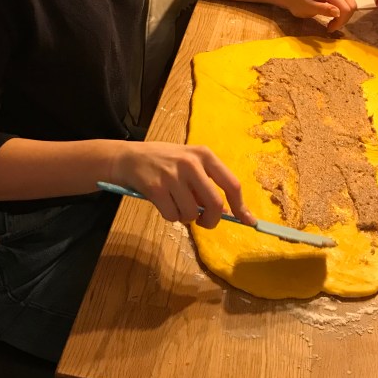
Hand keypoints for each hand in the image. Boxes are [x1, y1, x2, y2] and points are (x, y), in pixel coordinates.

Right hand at [111, 141, 255, 228]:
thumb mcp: (190, 163)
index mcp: (204, 155)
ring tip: (177, 206)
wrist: (130, 157)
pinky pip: (172, 216)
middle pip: (215, 204)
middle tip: (203, 222)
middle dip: (211, 220)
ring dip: (186, 218)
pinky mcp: (156, 188)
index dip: (241, 206)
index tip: (248, 221)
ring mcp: (172, 175)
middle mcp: (191, 163)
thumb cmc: (165, 162)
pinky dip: (171, 217)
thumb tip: (228, 212)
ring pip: (191, 213)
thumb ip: (207, 183)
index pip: (231, 184)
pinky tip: (164, 204)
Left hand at [282, 0, 356, 31]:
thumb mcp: (308, 8)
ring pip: (351, 3)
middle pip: (351, 4)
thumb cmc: (297, 2)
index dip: (340, 21)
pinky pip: (347, 1)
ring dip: (344, 15)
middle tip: (332, 26)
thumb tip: (338, 13)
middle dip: (344, 19)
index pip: (345, 7)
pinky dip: (343, 11)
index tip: (330, 28)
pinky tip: (333, 15)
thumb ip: (323, 9)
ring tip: (332, 22)